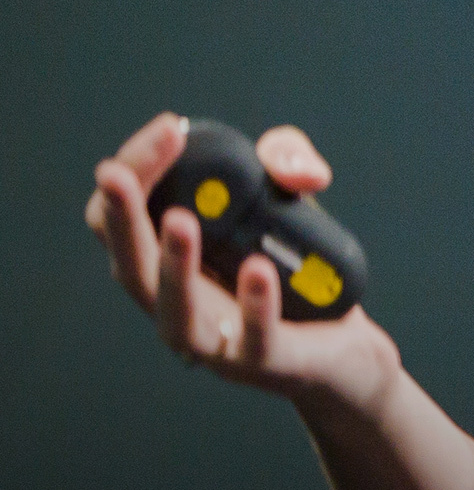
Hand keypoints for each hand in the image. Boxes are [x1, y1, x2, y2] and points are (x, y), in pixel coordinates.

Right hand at [84, 112, 399, 417]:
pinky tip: (257, 271)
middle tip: (115, 174)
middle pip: (128, 265)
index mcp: (167, 262)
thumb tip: (294, 169)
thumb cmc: (294, 271)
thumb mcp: (288, 201)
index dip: (137, 171)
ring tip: (179, 222)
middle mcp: (177, 303)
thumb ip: (288, 162)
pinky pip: (254, 338)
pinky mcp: (264, 361)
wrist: (343, 345)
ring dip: (173, 265)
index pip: (122, 219)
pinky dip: (255, 304)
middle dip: (120, 216)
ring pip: (175, 311)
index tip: (171, 128)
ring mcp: (216, 339)